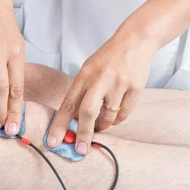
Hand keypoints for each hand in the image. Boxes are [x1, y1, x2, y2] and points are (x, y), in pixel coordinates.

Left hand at [47, 30, 157, 154]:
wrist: (135, 40)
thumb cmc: (108, 58)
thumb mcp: (89, 69)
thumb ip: (81, 92)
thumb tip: (74, 122)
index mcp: (84, 74)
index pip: (68, 103)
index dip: (59, 125)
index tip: (53, 142)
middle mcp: (101, 78)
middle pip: (88, 112)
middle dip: (83, 134)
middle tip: (81, 149)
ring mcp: (119, 83)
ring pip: (108, 116)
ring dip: (102, 126)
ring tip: (101, 125)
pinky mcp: (136, 88)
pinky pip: (124, 114)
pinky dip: (118, 120)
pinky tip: (115, 116)